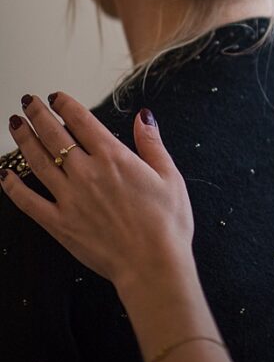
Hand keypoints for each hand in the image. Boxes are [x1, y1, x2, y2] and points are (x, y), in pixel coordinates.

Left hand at [2, 94, 193, 293]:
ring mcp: (70, 199)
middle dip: (37, 115)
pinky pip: (29, 202)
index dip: (65, 105)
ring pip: (38, 161)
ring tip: (14, 124)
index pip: (81, 121)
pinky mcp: (59, 224)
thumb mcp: (169, 176)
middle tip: (27, 102)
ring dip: (23, 140)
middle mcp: (87, 173)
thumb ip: (152, 144)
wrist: (152, 264)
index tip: (55, 97)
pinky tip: (4, 175)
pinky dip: (13, 187)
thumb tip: (143, 116)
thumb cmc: (167, 224)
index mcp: (114, 157)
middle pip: (54, 135)